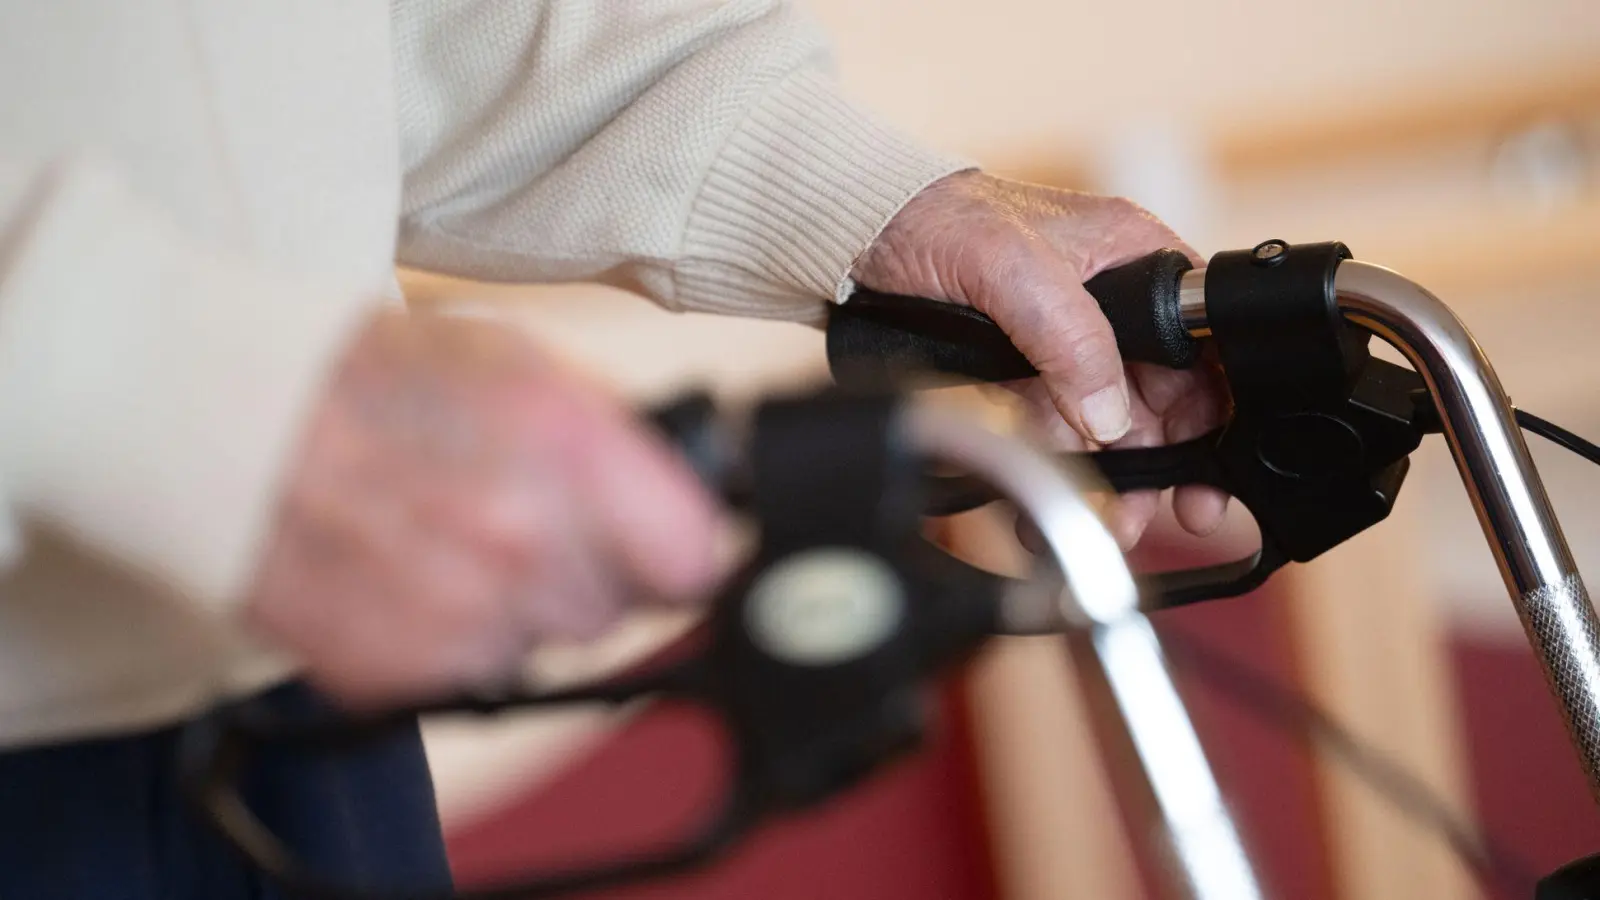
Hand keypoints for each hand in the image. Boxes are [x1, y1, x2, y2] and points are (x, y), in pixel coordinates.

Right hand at [244, 310, 723, 707]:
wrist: (226, 419)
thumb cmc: (371, 375)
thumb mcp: (516, 359)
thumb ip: (611, 433)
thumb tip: (685, 486)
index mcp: (569, 449)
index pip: (692, 560)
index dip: (675, 551)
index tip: (658, 546)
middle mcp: (523, 538)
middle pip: (616, 609)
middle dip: (586, 573)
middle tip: (521, 523)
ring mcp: (461, 614)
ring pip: (543, 646)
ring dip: (516, 609)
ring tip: (450, 541)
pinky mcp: (399, 669)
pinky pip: (469, 675)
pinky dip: (447, 639)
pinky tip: (406, 575)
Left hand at [854, 170, 1228, 547]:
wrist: (864, 236)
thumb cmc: (941, 217)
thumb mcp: (1013, 264)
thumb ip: (1071, 335)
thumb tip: (1110, 415)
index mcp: (1133, 257)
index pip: (1198, 340)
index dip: (1211, 405)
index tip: (1210, 462)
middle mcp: (1110, 305)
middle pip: (1161, 397)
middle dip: (1164, 462)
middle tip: (1159, 513)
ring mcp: (1068, 345)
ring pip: (1111, 428)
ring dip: (1112, 481)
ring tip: (1105, 523)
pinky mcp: (1027, 376)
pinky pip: (1056, 435)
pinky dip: (1057, 473)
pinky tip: (1042, 511)